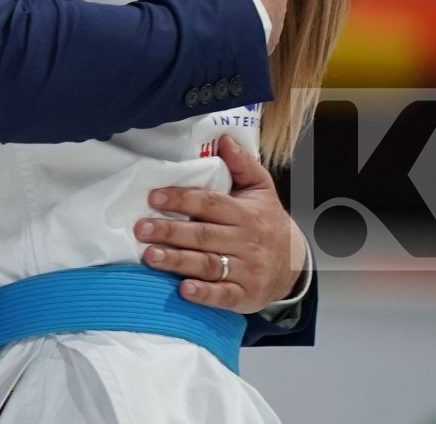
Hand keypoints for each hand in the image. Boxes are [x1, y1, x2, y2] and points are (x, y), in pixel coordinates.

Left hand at [136, 134, 305, 311]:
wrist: (294, 262)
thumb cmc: (267, 221)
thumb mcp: (261, 189)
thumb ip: (242, 165)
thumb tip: (224, 139)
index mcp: (245, 214)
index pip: (211, 204)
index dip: (182, 199)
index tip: (154, 198)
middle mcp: (246, 242)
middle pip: (204, 235)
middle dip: (170, 232)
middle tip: (140, 229)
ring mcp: (246, 270)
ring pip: (208, 264)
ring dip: (177, 261)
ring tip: (150, 256)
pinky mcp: (245, 295)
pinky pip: (224, 296)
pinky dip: (204, 294)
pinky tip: (183, 290)